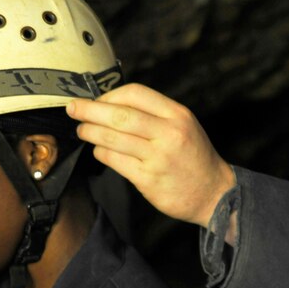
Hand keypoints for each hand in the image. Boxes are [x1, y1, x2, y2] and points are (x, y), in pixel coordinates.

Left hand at [68, 84, 235, 227]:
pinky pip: (115, 160)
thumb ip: (154, 114)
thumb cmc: (193, 158)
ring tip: (81, 129)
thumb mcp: (183, 126)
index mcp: (177, 115)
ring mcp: (158, 157)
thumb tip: (113, 104)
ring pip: (113, 137)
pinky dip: (102, 152)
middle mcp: (169, 133)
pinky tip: (98, 150)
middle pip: (120, 114)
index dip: (110, 94)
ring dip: (90, 132)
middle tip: (73, 109)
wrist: (215, 193)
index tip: (96, 99)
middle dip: (90, 110)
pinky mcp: (148, 179)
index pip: (136, 93)